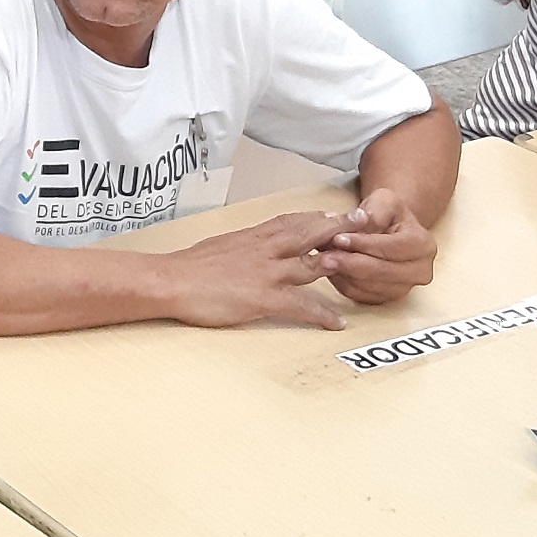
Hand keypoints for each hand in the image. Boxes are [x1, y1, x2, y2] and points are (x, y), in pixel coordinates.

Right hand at [161, 209, 346, 329]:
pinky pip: (301, 305)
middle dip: (338, 228)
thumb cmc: (189, 266)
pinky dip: (321, 314)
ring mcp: (267, 272)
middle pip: (309, 234)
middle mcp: (265, 249)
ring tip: (363, 265)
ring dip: (339, 263)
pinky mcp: (265, 297)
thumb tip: (247, 246)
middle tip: (364, 222)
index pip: (290, 220)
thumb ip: (240, 244)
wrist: (172, 280)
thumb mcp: (219, 245)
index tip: (333, 214)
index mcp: (253, 236)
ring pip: (312, 264)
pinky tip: (336, 322)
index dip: (314, 217)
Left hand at [320, 187, 438, 305]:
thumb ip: (375, 211)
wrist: (390, 228)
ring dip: (344, 274)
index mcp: (424, 245)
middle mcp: (420, 271)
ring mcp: (404, 288)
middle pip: (381, 272)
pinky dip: (343, 284)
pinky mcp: (387, 298)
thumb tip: (362, 222)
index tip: (338, 238)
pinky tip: (331, 270)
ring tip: (324, 259)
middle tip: (325, 255)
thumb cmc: (387, 213)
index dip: (363, 244)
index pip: (390, 248)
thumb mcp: (384, 200)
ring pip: (369, 287)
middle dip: (350, 263)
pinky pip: (361, 296)